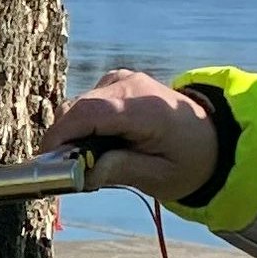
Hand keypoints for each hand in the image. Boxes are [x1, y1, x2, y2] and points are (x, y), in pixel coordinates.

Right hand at [38, 69, 220, 202]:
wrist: (211, 139)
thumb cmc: (189, 161)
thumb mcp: (160, 177)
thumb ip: (121, 171)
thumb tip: (83, 172)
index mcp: (144, 108)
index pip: (89, 113)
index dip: (61, 136)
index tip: (45, 163)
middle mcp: (129, 85)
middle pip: (77, 107)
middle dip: (62, 140)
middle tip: (64, 173)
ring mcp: (122, 80)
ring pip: (77, 105)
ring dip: (72, 134)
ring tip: (86, 164)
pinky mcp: (117, 83)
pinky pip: (87, 103)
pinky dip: (82, 125)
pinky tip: (96, 147)